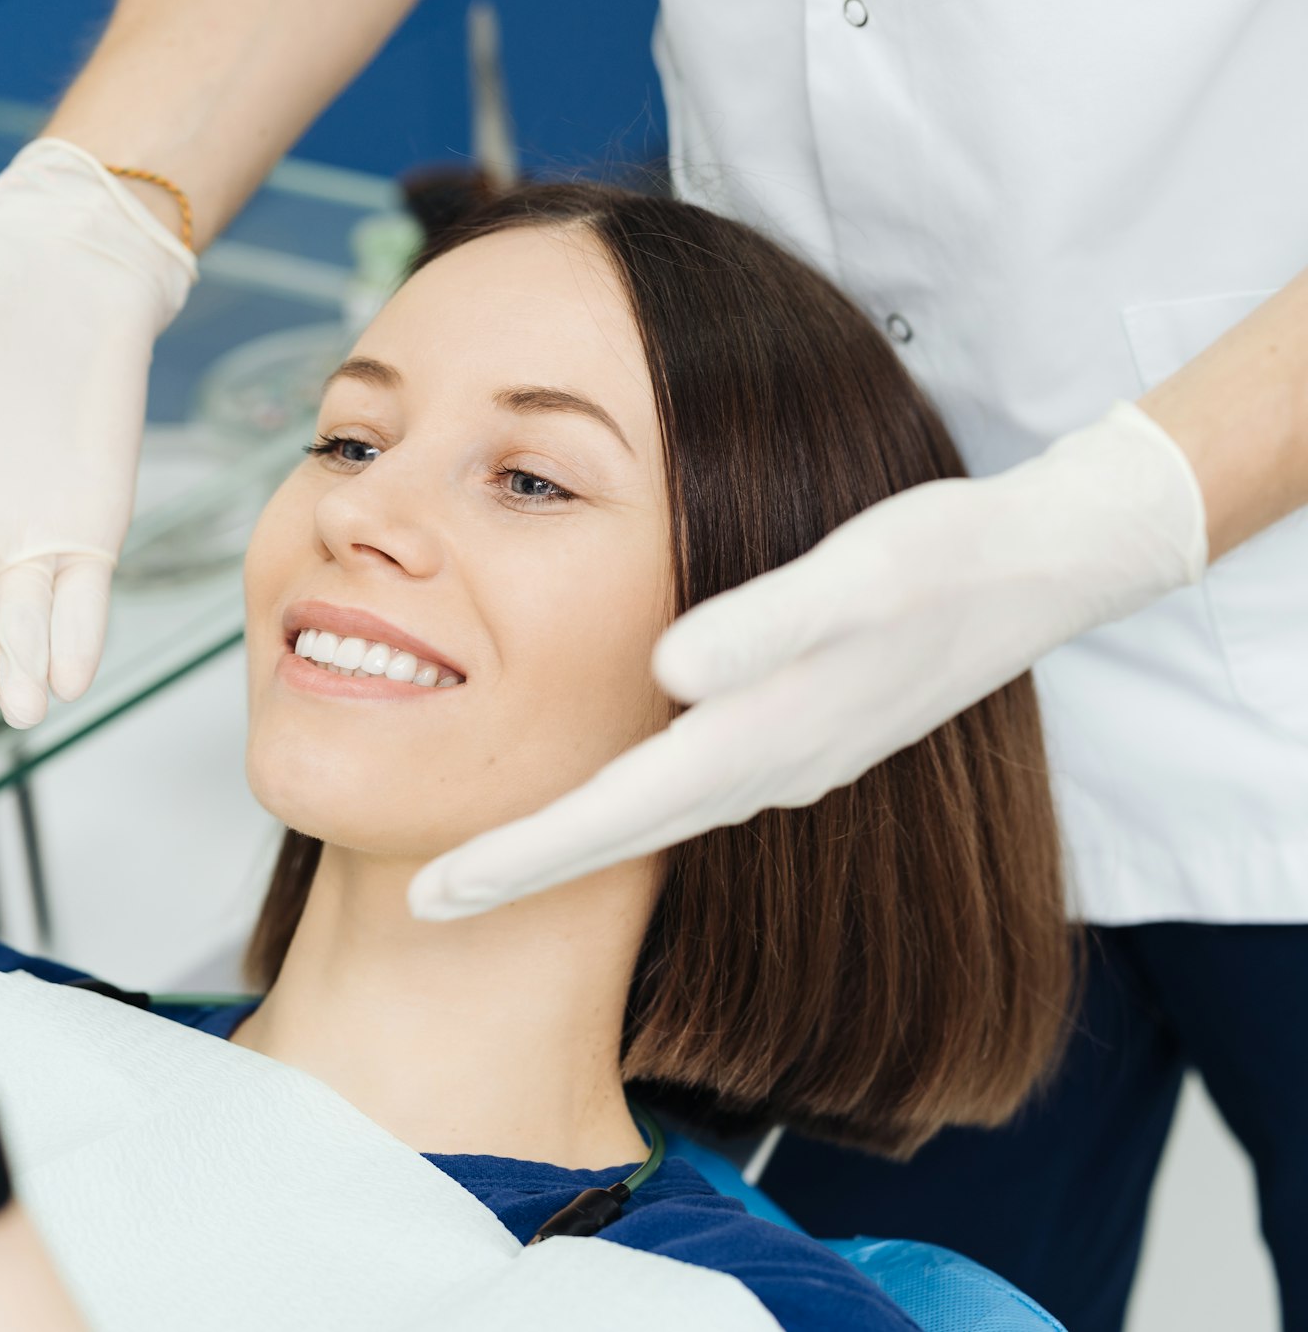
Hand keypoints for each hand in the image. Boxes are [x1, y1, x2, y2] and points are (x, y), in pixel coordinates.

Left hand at [407, 401, 1209, 919]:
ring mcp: (781, 764)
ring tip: (477, 859)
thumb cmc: (944, 559)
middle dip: (514, 870)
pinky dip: (613, 808)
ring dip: (558, 844)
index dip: (515, 859)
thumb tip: (669, 670)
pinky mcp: (794, 737)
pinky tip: (588, 797)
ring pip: (643, 821)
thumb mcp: (859, 574)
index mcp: (758, 740)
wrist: (1040, 573)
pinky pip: (678, 793)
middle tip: (417, 901)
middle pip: (611, 838)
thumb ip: (768, 624)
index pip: (608, 818)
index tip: (429, 895)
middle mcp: (763, 772)